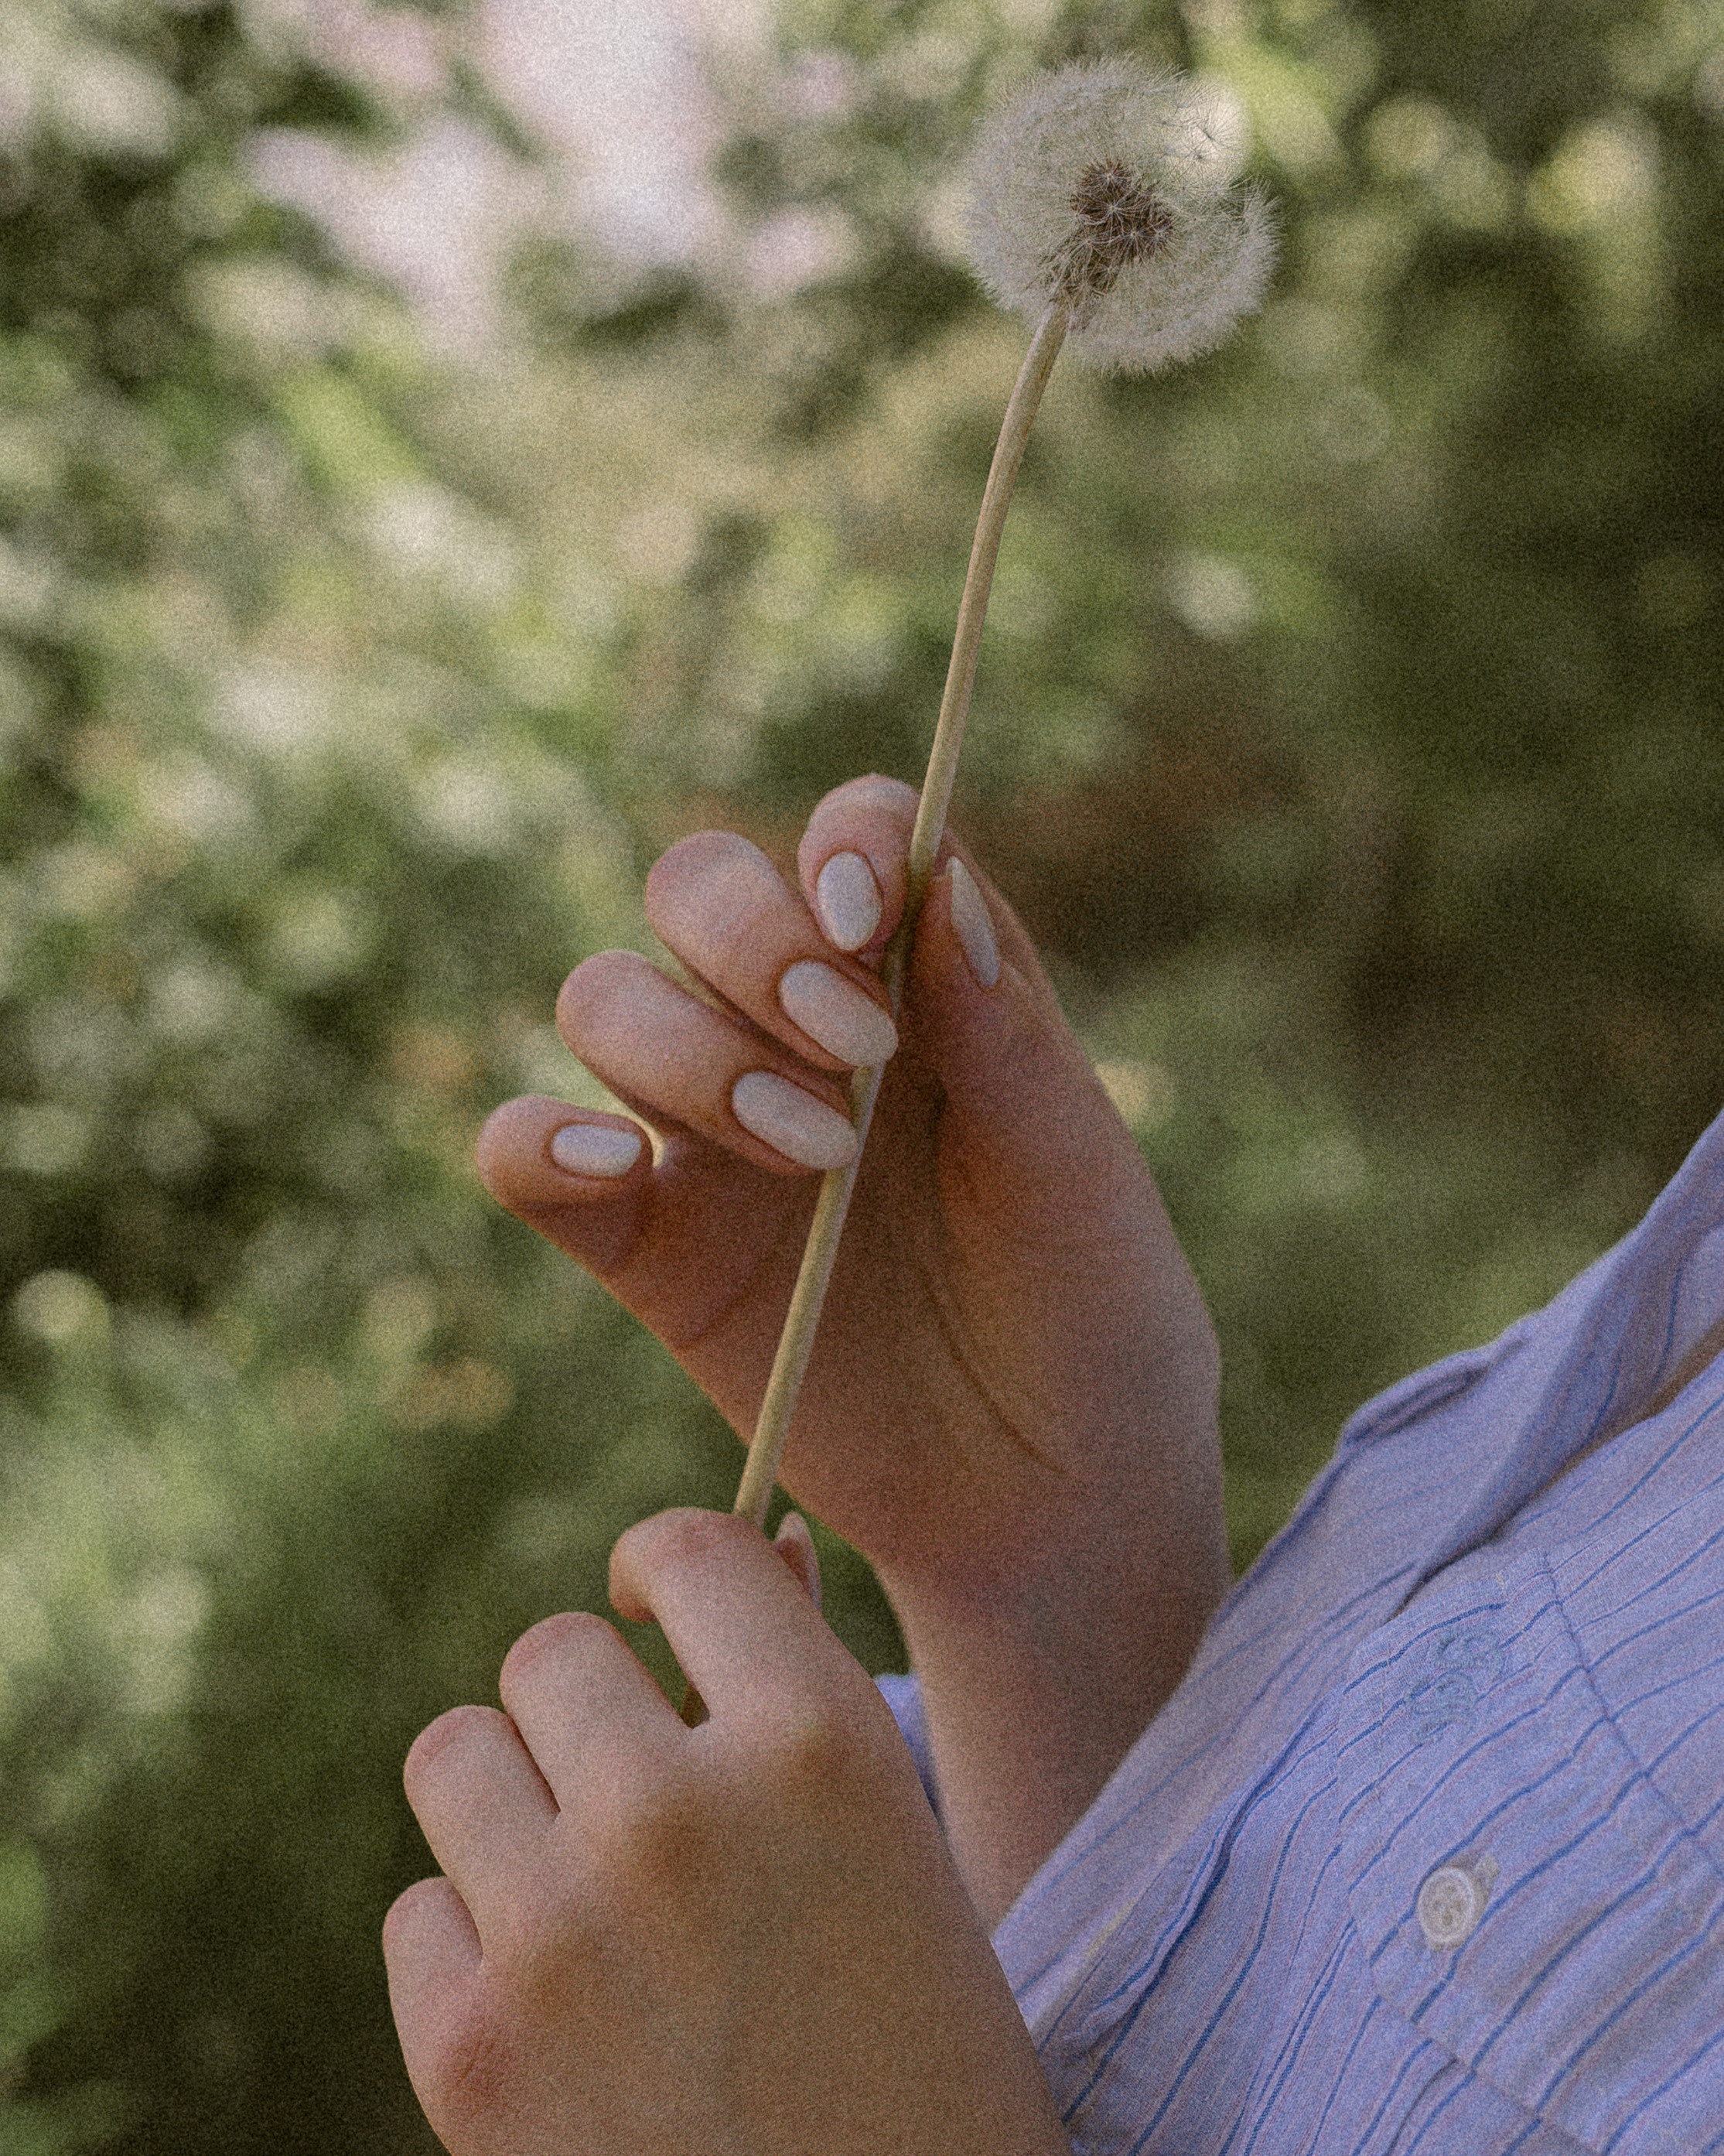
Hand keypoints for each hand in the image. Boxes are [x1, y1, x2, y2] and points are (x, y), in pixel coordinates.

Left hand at [384, 1509, 1071, 2155]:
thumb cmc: (924, 2056)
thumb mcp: (899, 1846)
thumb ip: (806, 1689)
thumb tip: (741, 1551)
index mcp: (816, 1743)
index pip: (682, 1548)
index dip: (666, 1571)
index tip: (661, 1618)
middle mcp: (675, 1812)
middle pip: (546, 1653)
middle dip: (588, 1706)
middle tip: (638, 1790)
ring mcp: (558, 1933)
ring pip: (454, 1756)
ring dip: (514, 1801)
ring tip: (586, 1888)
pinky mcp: (468, 2054)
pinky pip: (417, 1915)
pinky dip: (473, 1946)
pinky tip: (559, 2011)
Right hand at [477, 775, 1225, 1913]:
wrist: (1052, 1502)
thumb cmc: (1093, 1318)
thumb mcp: (1077, 1176)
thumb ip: (1004, 1032)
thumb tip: (937, 875)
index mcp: (921, 987)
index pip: (845, 840)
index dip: (836, 840)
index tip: (865, 914)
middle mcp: (800, 1034)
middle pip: (697, 889)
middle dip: (749, 940)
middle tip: (848, 1051)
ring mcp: (712, 1138)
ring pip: (606, 998)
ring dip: (682, 1046)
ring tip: (809, 1150)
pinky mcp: (648, 1249)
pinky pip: (531, 1159)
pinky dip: (537, 1137)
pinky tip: (616, 1163)